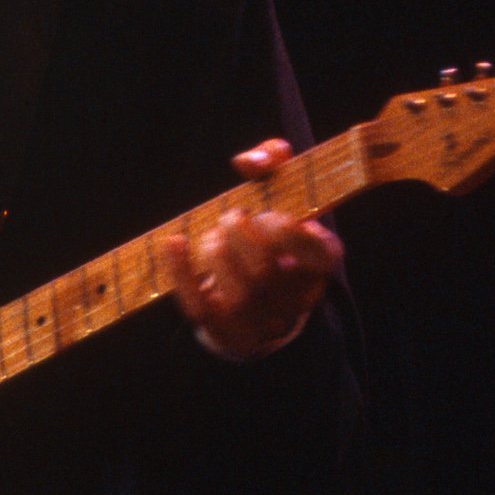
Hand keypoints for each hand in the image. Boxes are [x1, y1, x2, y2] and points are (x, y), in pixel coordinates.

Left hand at [164, 138, 341, 359]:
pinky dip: (182, 274)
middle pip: (265, 273)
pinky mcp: (230, 334)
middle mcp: (298, 299)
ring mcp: (264, 323)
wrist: (262, 292)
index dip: (292, 232)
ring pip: (237, 296)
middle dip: (239, 236)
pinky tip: (173, 243)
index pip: (321, 255)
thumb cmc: (271, 228)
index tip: (271, 213)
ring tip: (213, 235)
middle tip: (232, 217)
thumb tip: (248, 162)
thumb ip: (272, 160)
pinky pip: (202, 309)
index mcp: (320, 261)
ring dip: (215, 254)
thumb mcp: (281, 186)